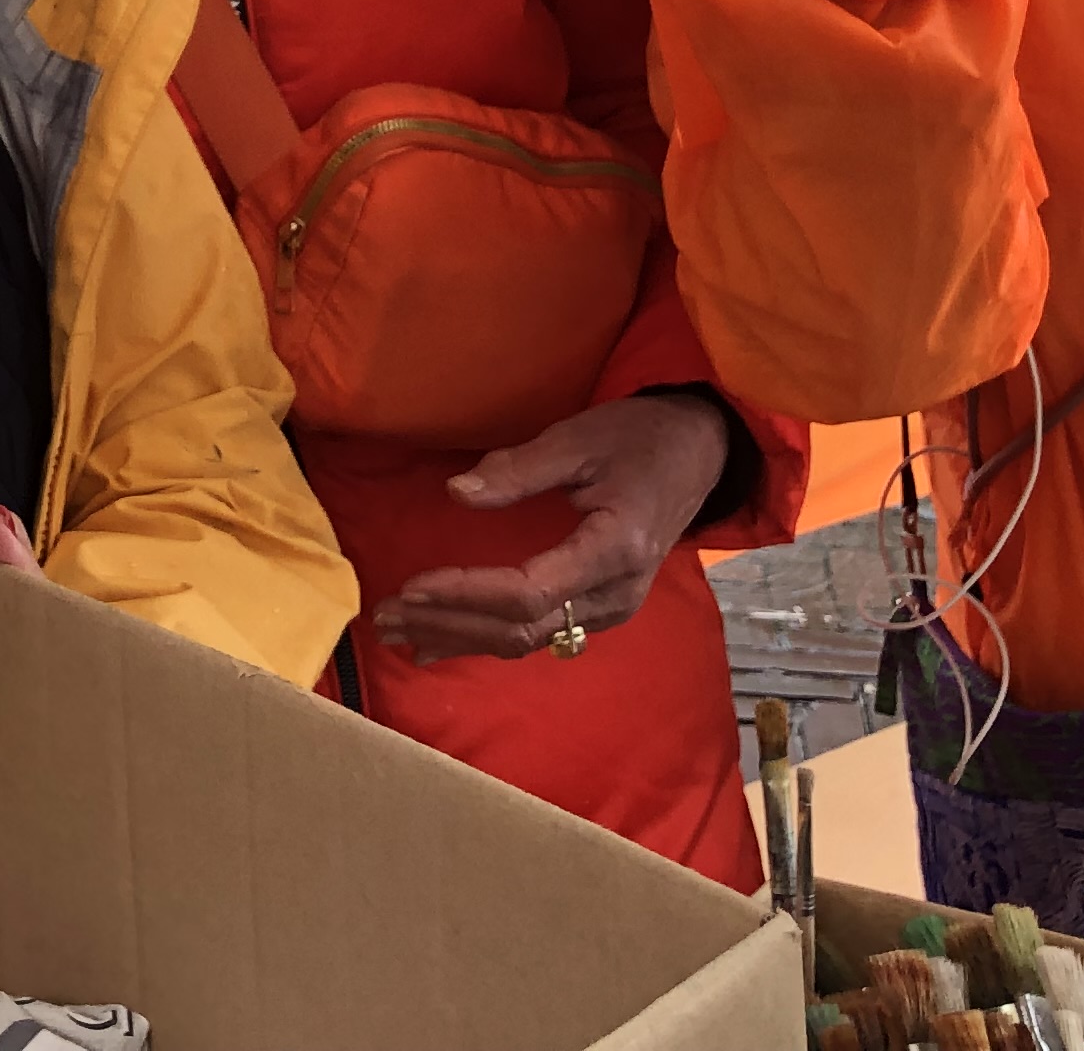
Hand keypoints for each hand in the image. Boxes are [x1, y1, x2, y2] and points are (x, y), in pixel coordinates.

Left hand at [371, 394, 736, 663]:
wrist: (697, 454)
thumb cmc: (638, 438)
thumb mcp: (578, 439)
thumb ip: (518, 469)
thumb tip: (456, 493)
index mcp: (616, 549)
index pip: (531, 592)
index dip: (469, 593)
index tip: (413, 585)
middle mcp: (616, 593)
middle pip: (523, 629)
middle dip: (452, 624)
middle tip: (386, 614)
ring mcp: (611, 607)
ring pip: (528, 641)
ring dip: (461, 638)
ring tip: (398, 632)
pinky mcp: (600, 608)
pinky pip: (538, 635)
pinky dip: (485, 639)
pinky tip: (439, 645)